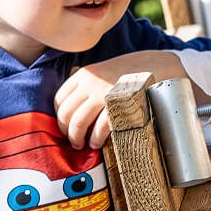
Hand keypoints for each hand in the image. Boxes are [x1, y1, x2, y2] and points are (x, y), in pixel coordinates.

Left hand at [54, 51, 183, 148]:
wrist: (152, 65)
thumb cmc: (124, 72)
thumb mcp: (100, 71)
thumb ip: (83, 83)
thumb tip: (66, 100)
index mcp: (83, 75)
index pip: (60, 99)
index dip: (59, 118)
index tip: (64, 128)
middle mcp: (89, 83)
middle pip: (66, 113)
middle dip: (67, 132)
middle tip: (73, 141)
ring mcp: (102, 93)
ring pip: (78, 122)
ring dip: (78, 138)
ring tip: (83, 145)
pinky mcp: (116, 104)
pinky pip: (100, 127)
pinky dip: (95, 138)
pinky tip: (96, 143)